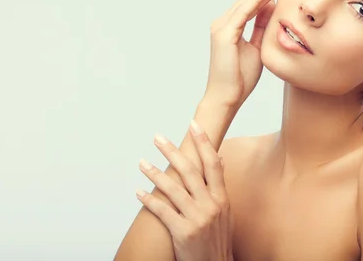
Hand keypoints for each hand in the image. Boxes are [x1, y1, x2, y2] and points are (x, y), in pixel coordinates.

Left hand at [136, 120, 232, 260]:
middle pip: (190, 171)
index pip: (213, 163)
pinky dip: (149, 200)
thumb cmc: (218, 238)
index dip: (203, 142)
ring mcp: (197, 218)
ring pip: (173, 189)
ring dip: (154, 173)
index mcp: (221, 197)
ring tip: (141, 162)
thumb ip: (219, 184)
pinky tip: (138, 192)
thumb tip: (220, 159)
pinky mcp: (183, 232)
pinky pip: (162, 211)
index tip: (194, 125)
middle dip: (172, 152)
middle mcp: (211, 205)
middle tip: (157, 138)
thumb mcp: (225, 210)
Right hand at [205, 0, 287, 107]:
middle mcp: (225, 21)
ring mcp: (223, 26)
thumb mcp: (257, 47)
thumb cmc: (240, 77)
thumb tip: (273, 8)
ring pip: (248, 0)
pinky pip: (244, 12)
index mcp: (233, 25)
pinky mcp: (224, 34)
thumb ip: (261, 27)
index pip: (253, 0)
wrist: (227, 97)